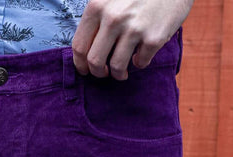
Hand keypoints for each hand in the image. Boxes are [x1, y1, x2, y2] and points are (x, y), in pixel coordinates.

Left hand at [72, 0, 194, 79]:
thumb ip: (98, 15)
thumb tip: (86, 46)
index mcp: (97, 6)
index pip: (79, 46)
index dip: (80, 64)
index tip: (85, 69)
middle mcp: (113, 18)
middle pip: (94, 62)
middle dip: (98, 73)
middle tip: (104, 73)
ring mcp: (134, 28)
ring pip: (116, 67)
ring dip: (118, 73)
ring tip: (122, 71)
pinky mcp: (153, 38)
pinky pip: (141, 62)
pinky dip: (140, 62)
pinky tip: (142, 54)